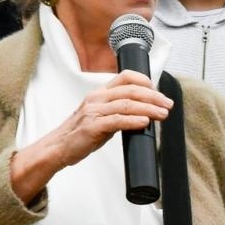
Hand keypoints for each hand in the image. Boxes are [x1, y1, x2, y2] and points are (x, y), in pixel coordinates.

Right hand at [11, 71, 172, 201]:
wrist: (57, 147)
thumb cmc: (80, 134)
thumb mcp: (100, 116)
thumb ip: (118, 111)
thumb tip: (143, 113)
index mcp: (99, 93)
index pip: (125, 77)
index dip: (145, 81)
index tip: (158, 91)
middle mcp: (97, 98)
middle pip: (131, 90)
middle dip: (153, 97)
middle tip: (168, 104)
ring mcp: (94, 112)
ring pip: (127, 104)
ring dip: (149, 108)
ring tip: (163, 114)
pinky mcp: (92, 127)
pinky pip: (117, 120)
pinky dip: (133, 120)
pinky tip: (145, 122)